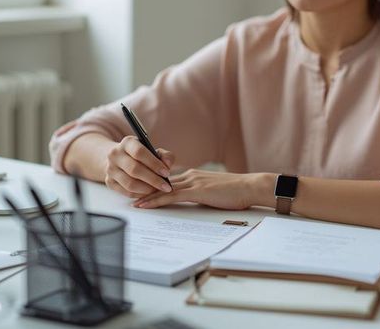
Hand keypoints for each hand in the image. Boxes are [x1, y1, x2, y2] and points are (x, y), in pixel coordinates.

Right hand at [105, 136, 174, 197]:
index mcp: (127, 143)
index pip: (139, 152)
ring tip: (158, 190)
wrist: (119, 158)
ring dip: (147, 189)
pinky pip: (126, 192)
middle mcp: (115, 155)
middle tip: (166, 186)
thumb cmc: (141, 155)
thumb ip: (165, 155)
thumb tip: (168, 165)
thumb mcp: (153, 150)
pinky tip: (149, 193)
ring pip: (130, 183)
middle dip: (153, 180)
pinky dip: (140, 194)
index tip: (166, 173)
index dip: (154, 164)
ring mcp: (110, 169)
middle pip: (135, 170)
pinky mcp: (110, 182)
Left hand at [133, 169, 262, 209]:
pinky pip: (171, 196)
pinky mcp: (196, 191)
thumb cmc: (238, 191)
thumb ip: (203, 193)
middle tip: (129, 196)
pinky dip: (156, 200)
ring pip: (163, 189)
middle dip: (145, 189)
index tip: (141, 191)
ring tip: (132, 203)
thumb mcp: (216, 190)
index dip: (154, 186)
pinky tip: (145, 205)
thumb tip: (194, 201)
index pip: (169, 180)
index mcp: (195, 176)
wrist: (250, 187)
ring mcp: (193, 182)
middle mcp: (191, 176)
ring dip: (146, 196)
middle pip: (162, 183)